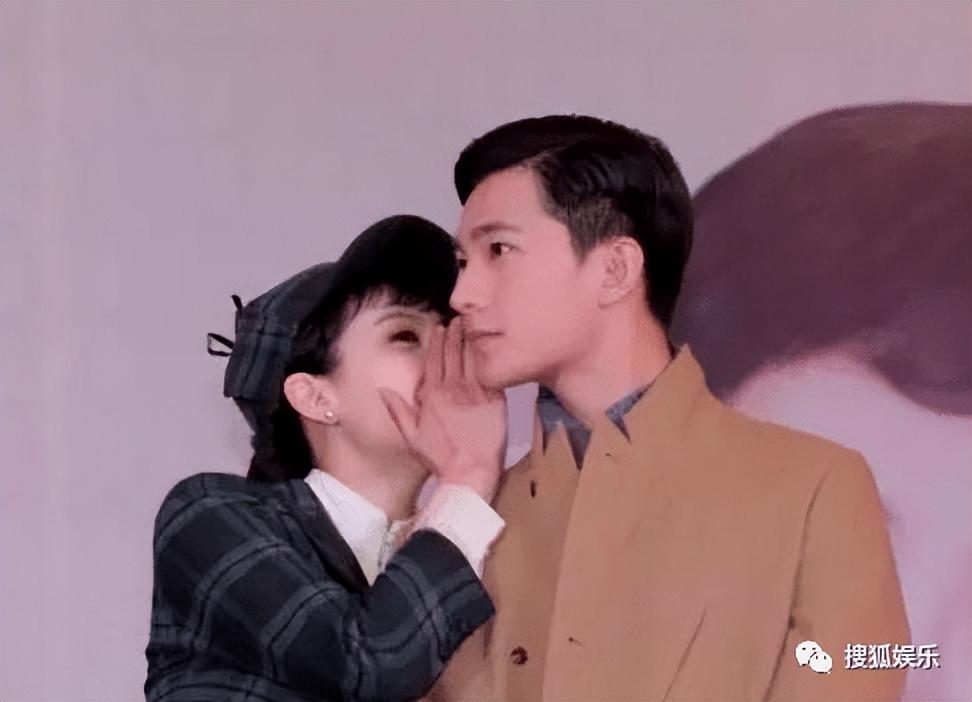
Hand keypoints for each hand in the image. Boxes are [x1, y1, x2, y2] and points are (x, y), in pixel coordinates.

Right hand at [379, 317, 506, 501]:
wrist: (471, 473)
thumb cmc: (440, 459)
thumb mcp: (412, 436)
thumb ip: (398, 410)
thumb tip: (383, 390)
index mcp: (433, 396)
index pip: (434, 361)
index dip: (438, 342)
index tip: (440, 327)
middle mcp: (454, 390)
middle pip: (454, 354)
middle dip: (455, 334)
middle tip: (458, 318)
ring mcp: (476, 393)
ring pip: (473, 359)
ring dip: (471, 340)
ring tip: (472, 325)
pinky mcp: (496, 401)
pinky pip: (492, 374)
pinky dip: (490, 359)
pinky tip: (491, 347)